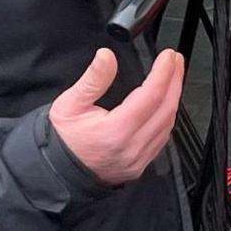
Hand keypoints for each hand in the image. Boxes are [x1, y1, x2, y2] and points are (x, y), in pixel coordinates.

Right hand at [48, 48, 183, 186]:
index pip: (151, 96)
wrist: (55, 173)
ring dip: (173, 98)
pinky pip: (162, 138)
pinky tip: (165, 104)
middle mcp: (131, 147)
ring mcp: (138, 159)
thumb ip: (92, 79)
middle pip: (166, 108)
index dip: (164, 72)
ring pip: (167, 124)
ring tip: (173, 77)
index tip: (168, 56)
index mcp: (115, 131)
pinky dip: (167, 117)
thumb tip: (106, 56)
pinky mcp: (139, 165)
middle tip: (175, 61)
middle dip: (175, 80)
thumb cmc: (61, 139)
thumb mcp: (69, 104)